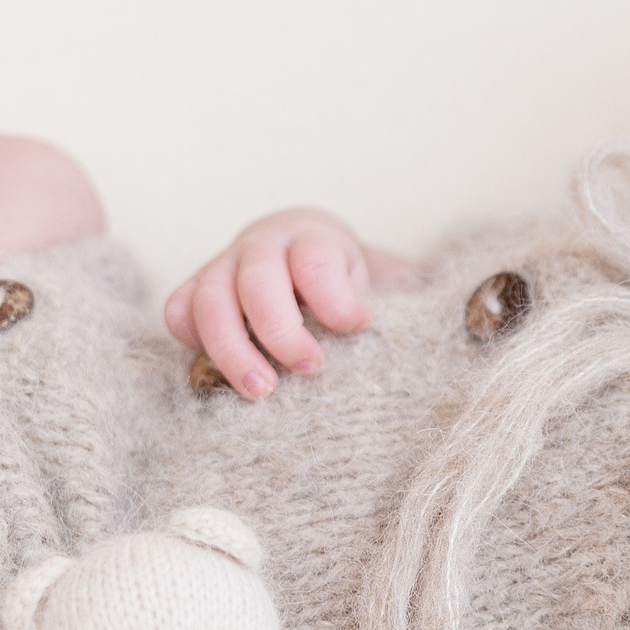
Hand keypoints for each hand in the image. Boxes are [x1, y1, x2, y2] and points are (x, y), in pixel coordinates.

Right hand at [162, 208, 417, 398]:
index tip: (357, 327)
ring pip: (210, 300)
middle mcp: (264, 245)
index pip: (317, 260)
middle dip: (281, 331)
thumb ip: (397, 302)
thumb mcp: (382, 285)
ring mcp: (224, 265)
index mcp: (315, 237)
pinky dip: (189, 337)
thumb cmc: (350, 287)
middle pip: (258, 281)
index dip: (334, 297)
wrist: (307, 261)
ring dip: (231, 349)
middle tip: (309, 370)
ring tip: (261, 392)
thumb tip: (451, 327)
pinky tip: (210, 367)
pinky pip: (178, 309)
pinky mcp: (197, 289)